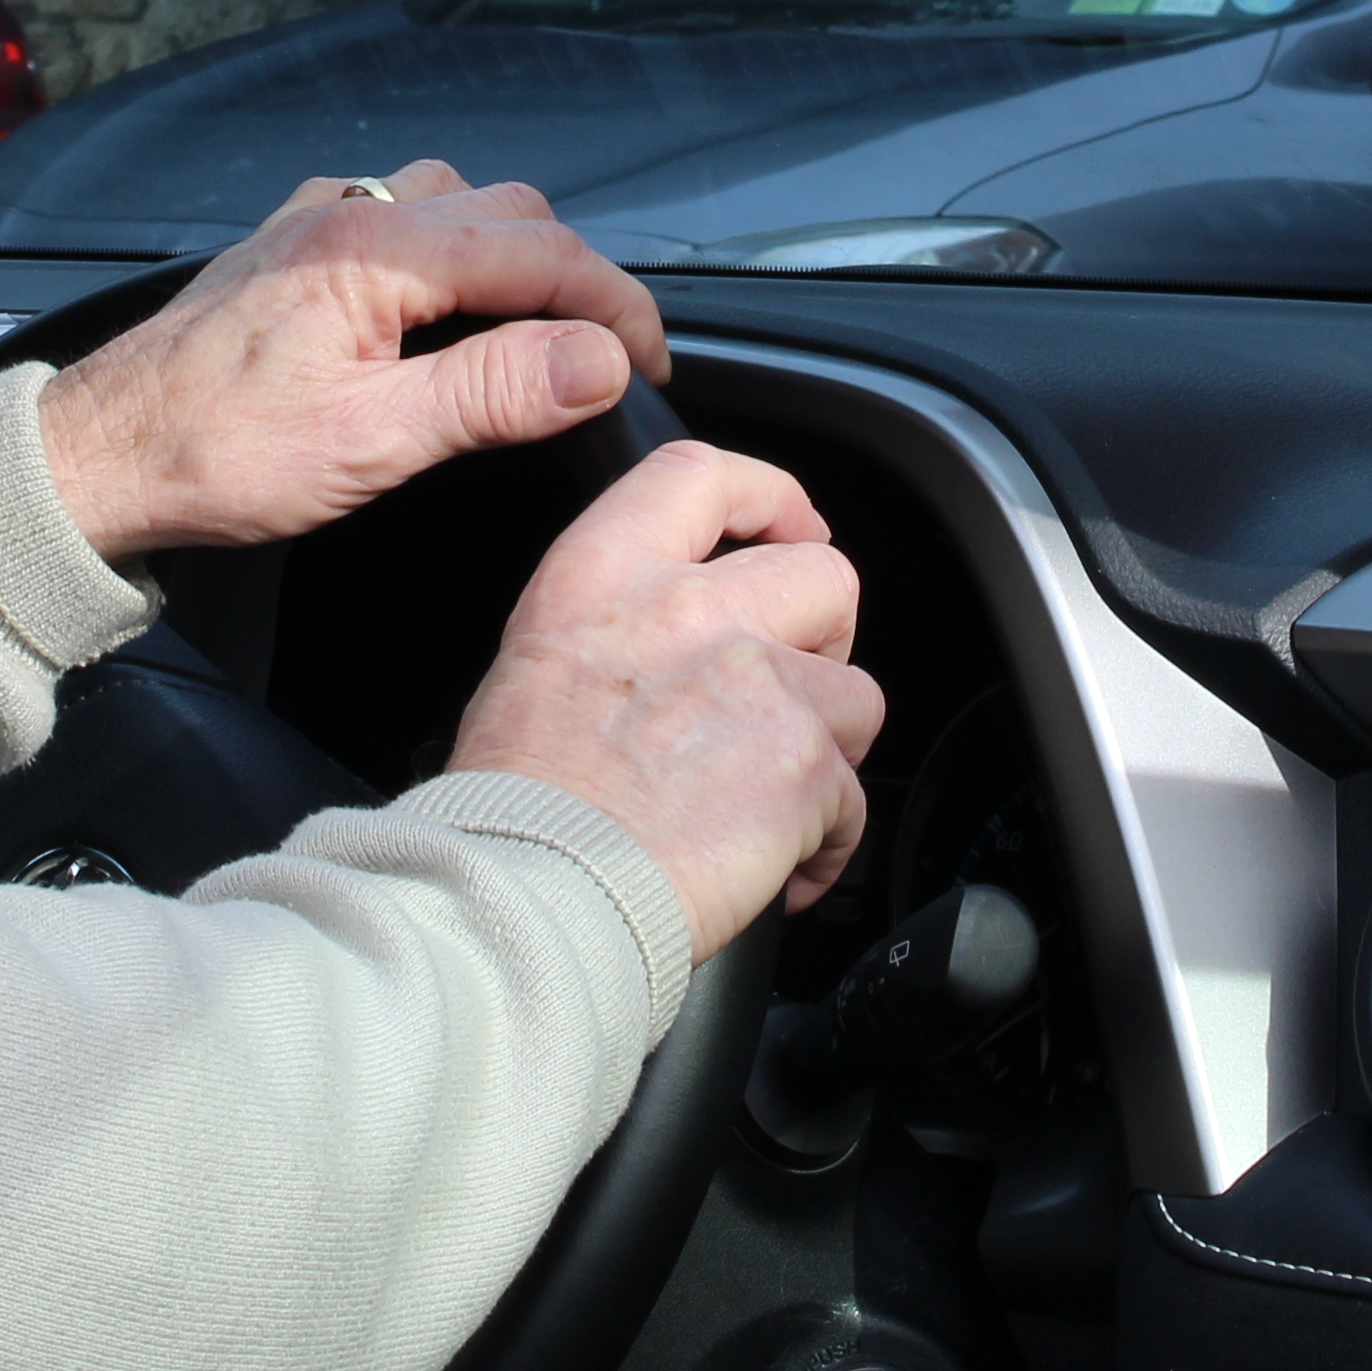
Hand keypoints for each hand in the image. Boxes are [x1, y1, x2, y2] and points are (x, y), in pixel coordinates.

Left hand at [34, 159, 672, 557]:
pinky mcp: (290, 249)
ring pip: (456, 203)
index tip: (653, 365)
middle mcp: (349, 214)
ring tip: (539, 333)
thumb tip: (598, 359)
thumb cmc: (213, 459)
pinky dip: (451, 250)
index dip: (617, 306)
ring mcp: (315, 223)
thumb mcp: (369, 442)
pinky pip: (399, 214)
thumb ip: (490, 393)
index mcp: (376, 252)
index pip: (543, 251)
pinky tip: (445, 309)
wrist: (93, 461)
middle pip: (509, 213)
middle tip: (605, 359)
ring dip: (513, 255)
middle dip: (575, 277)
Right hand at [449, 443, 883, 956]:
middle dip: (824, 636)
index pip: (702, 475)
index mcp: (605, 575)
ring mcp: (757, 682)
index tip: (790, 527)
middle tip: (790, 689)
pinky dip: (827, 842)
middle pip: (824, 575)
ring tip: (769, 801)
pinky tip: (777, 869)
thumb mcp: (538, 664)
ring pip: (857, 694)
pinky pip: (855, 798)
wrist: (531, 896)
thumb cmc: (514, 809)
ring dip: (827, 750)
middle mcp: (687, 610)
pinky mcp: (804, 763)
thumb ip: (619, 624)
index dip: (767, 495)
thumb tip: (677, 642)